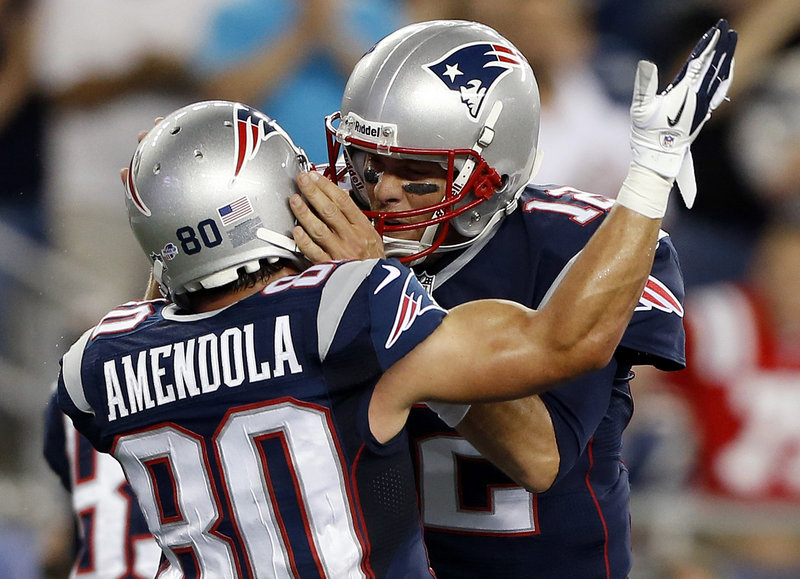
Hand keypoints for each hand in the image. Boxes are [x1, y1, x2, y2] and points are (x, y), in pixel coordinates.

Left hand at [291, 171, 384, 262]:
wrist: (378, 289)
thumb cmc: (372, 262)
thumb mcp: (372, 236)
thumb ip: (355, 219)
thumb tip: (340, 198)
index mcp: (363, 228)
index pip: (343, 201)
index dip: (327, 186)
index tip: (315, 176)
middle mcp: (352, 238)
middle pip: (329, 210)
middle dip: (313, 192)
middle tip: (302, 180)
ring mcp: (341, 252)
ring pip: (319, 229)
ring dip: (305, 213)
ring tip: (295, 200)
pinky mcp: (331, 268)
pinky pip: (315, 253)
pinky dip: (305, 241)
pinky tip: (297, 231)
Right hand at [629, 19, 736, 206]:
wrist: (659, 156)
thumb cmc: (647, 134)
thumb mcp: (641, 109)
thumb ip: (644, 85)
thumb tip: (645, 63)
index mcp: (685, 93)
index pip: (698, 63)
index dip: (707, 45)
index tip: (715, 30)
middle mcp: (698, 97)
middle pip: (713, 65)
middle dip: (720, 45)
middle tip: (725, 26)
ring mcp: (703, 104)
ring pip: (720, 75)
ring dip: (726, 56)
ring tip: (732, 40)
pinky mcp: (703, 111)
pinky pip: (721, 88)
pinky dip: (726, 74)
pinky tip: (728, 68)